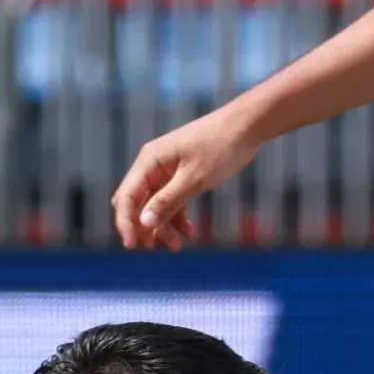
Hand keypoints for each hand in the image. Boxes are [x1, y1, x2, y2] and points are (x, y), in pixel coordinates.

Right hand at [111, 108, 260, 247]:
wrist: (247, 126)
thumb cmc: (220, 147)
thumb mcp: (194, 179)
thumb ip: (168, 201)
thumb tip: (144, 223)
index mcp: (149, 160)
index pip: (127, 196)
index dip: (126, 223)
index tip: (132, 246)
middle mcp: (152, 164)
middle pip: (136, 202)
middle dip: (143, 226)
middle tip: (155, 247)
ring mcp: (166, 169)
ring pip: (154, 204)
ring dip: (162, 225)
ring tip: (177, 246)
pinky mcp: (181, 174)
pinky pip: (171, 200)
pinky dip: (177, 216)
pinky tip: (189, 232)